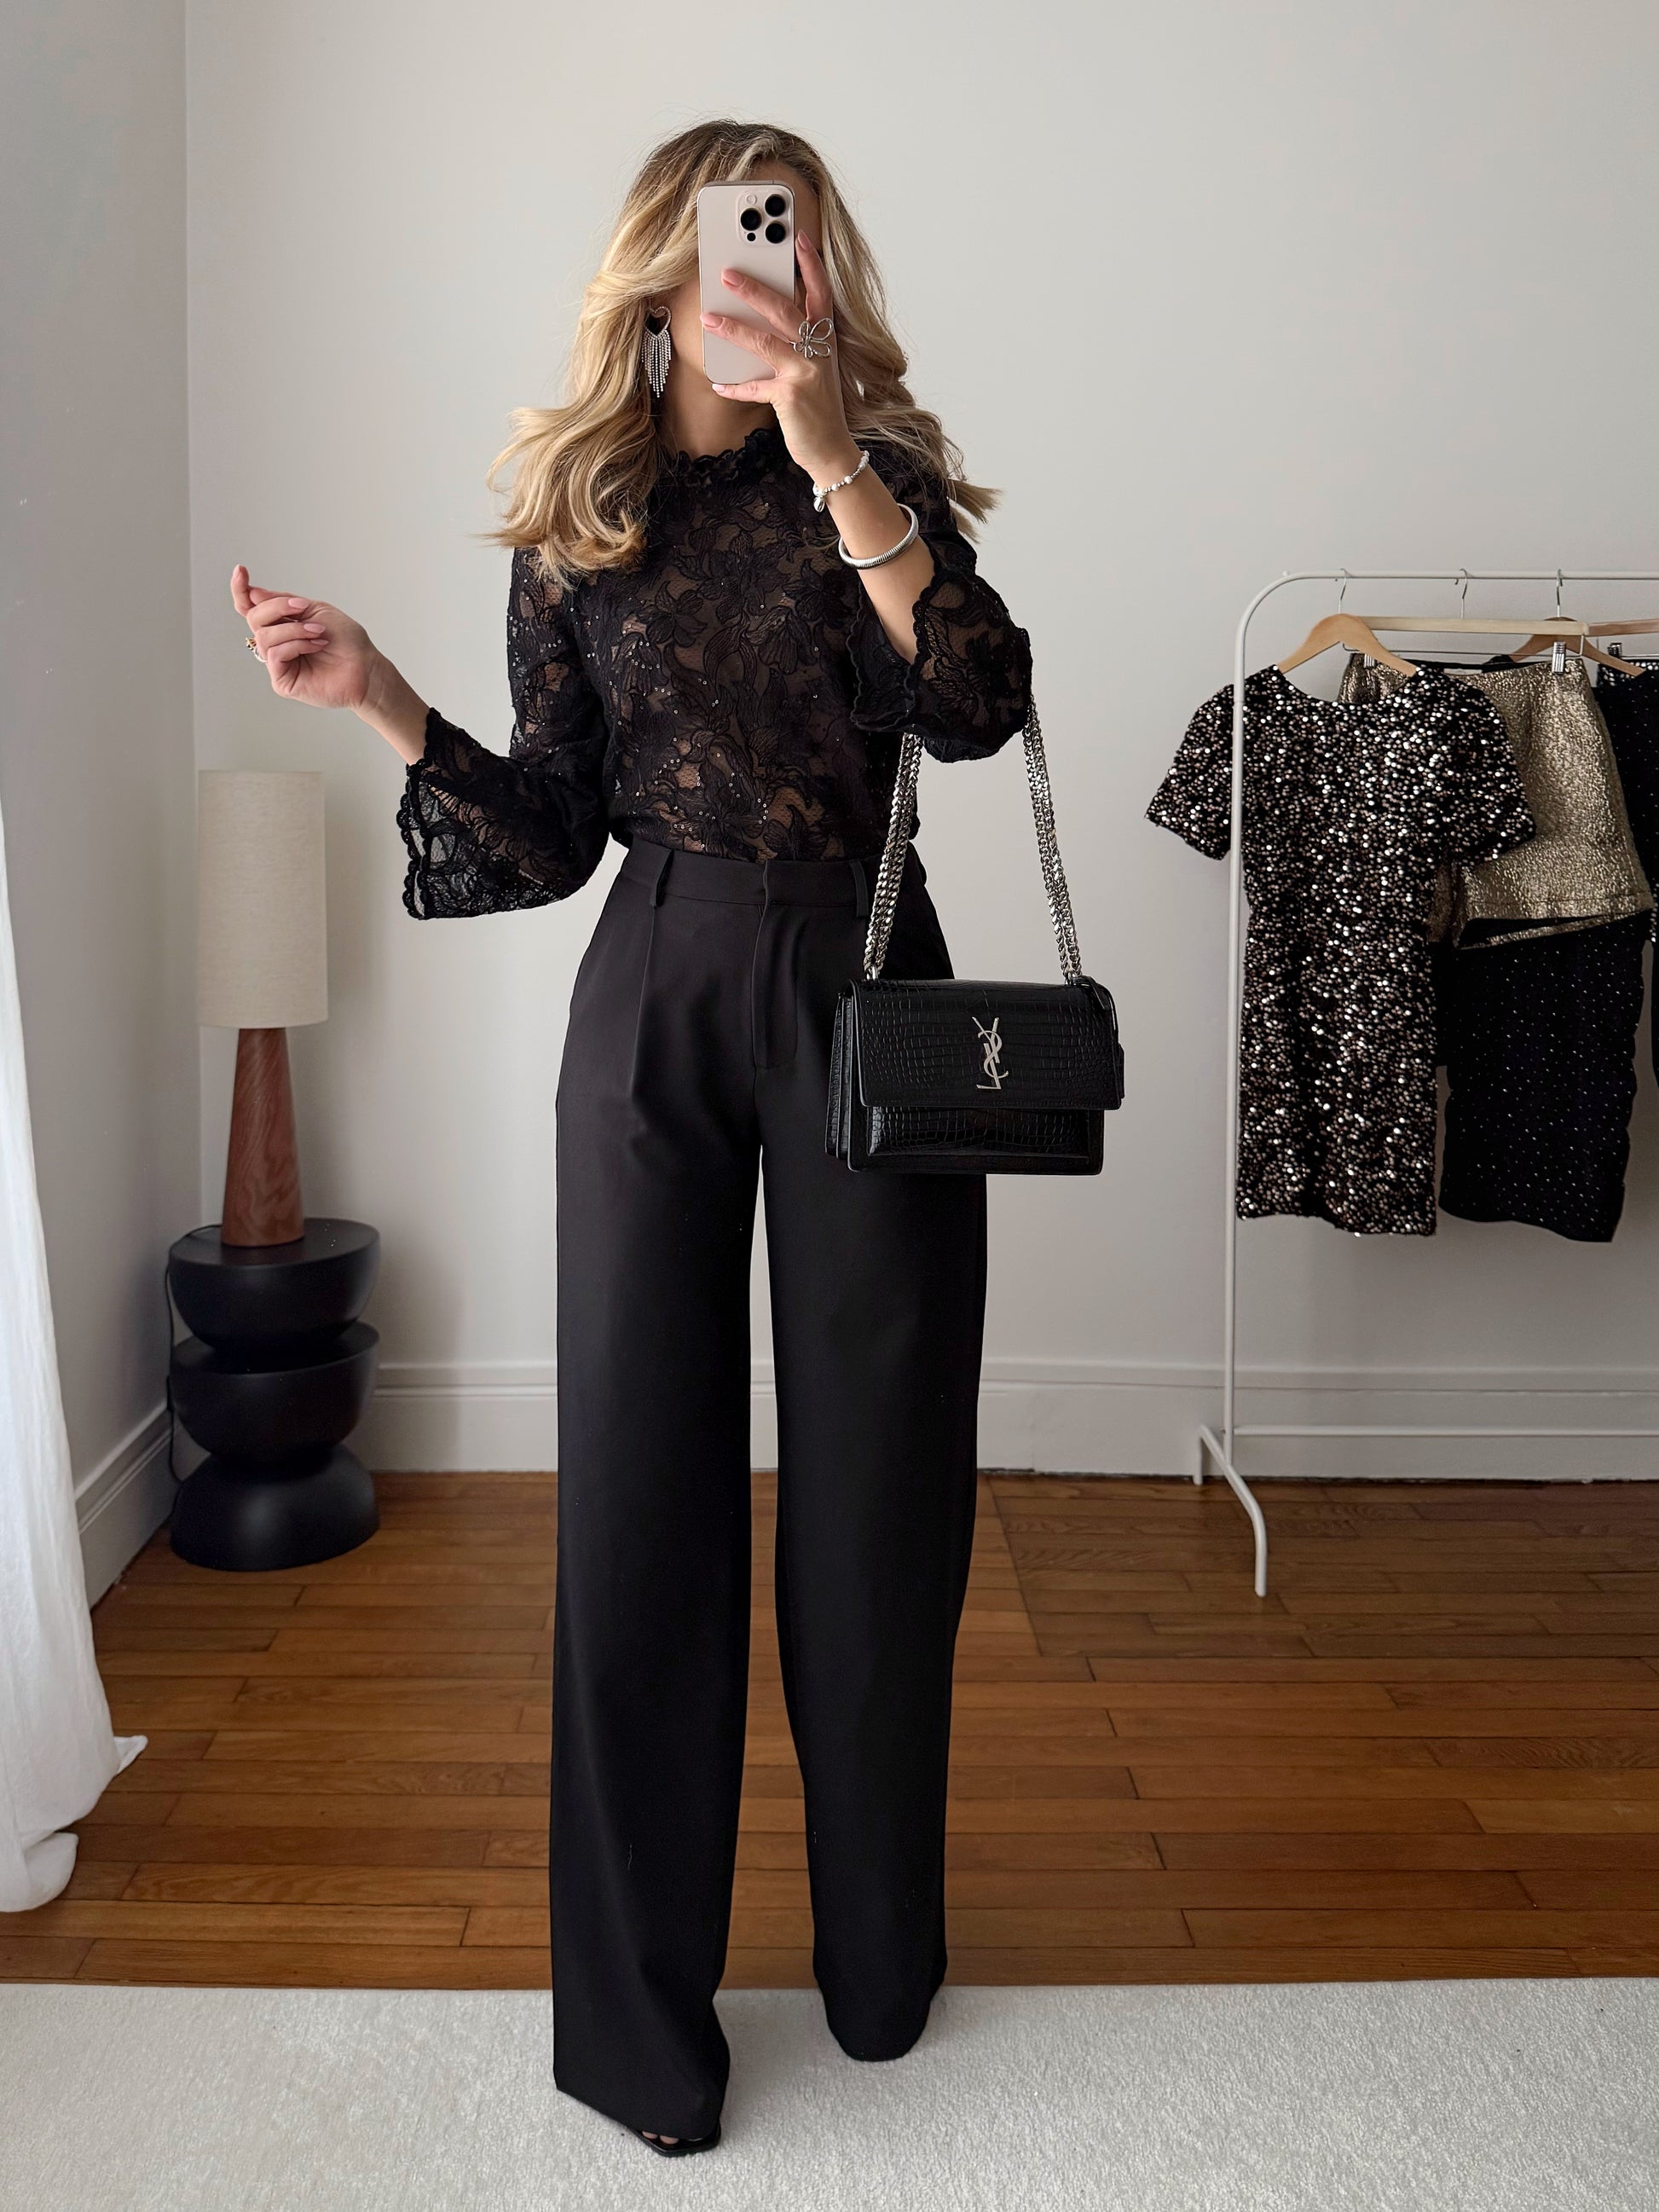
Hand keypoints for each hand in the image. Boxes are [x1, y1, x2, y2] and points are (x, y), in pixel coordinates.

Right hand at [230, 562, 376, 711]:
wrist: (366, 668)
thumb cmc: (347, 640)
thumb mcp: (314, 609)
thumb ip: (283, 602)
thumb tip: (252, 594)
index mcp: (282, 623)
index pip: (251, 607)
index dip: (241, 589)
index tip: (241, 570)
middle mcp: (276, 642)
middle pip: (253, 617)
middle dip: (277, 608)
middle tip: (301, 608)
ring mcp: (278, 662)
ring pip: (264, 636)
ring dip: (293, 629)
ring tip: (318, 632)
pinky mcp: (282, 681)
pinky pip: (275, 654)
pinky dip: (295, 645)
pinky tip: (315, 645)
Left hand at [699, 231, 858, 488]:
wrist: (833, 451)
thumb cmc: (819, 409)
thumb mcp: (814, 370)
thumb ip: (795, 345)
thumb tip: (760, 324)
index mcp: (826, 341)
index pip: (821, 294)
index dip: (812, 265)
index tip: (799, 237)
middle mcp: (818, 352)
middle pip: (785, 310)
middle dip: (755, 289)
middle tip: (728, 272)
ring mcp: (806, 372)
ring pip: (765, 341)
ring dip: (734, 328)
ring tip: (708, 317)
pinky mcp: (790, 396)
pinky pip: (755, 386)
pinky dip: (735, 386)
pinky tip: (719, 384)